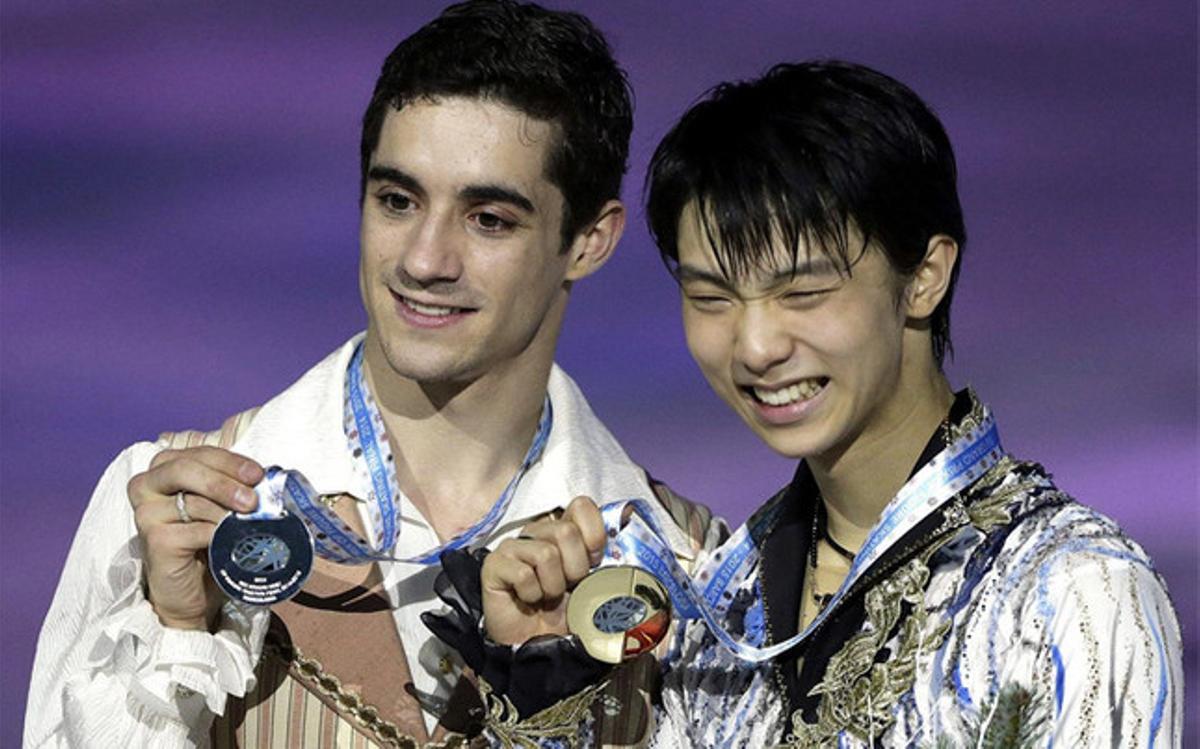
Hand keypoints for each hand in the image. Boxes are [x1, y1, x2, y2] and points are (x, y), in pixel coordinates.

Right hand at [128, 446, 262, 629]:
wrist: (193, 588)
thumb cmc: (207, 540)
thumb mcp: (220, 505)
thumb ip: (233, 486)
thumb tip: (265, 479)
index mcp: (165, 468)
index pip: (199, 454)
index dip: (230, 462)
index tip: (257, 474)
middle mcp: (147, 486)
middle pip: (185, 469)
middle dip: (224, 482)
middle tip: (252, 500)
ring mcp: (147, 514)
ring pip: (192, 502)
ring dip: (227, 513)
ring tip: (248, 524)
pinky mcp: (153, 540)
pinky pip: (193, 530)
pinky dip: (217, 534)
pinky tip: (229, 541)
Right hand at [482, 496, 606, 645]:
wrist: (539, 645)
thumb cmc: (566, 613)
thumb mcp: (594, 583)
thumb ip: (607, 557)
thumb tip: (627, 523)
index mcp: (562, 530)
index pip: (581, 506)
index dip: (593, 535)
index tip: (593, 562)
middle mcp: (537, 533)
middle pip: (566, 530)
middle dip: (575, 568)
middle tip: (568, 586)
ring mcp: (513, 547)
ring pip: (546, 553)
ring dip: (553, 585)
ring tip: (547, 596)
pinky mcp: (494, 565)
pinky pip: (522, 574)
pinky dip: (532, 594)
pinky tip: (528, 600)